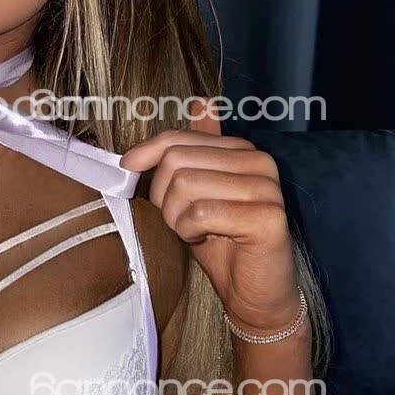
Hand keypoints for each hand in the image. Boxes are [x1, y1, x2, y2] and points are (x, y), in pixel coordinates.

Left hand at [119, 105, 300, 332]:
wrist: (253, 293)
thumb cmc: (219, 242)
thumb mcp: (197, 192)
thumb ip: (196, 150)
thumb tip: (201, 101)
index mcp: (242, 150)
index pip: (179, 138)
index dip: (147, 153)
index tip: (126, 167)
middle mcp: (259, 162)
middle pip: (177, 160)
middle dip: (162, 195)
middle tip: (176, 219)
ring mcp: (267, 189)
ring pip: (185, 185)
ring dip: (175, 217)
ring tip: (193, 230)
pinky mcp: (267, 217)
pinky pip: (200, 213)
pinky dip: (189, 231)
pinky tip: (205, 240)